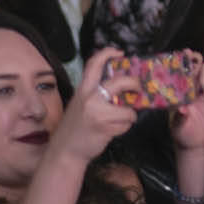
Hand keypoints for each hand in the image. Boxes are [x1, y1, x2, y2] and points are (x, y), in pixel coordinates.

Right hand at [50, 47, 137, 162]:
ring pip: (127, 109)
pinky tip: (114, 131)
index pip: (94, 64)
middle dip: (134, 83)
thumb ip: (96, 94)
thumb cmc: (75, 128)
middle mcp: (89, 98)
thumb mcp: (80, 104)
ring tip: (121, 120)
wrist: (65, 150)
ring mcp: (98, 112)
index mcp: (82, 89)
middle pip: (120, 82)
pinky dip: (124, 127)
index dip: (108, 53)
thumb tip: (120, 88)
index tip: (120, 52)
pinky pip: (125, 124)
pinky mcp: (105, 127)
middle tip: (138, 87)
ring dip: (129, 116)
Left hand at [170, 56, 203, 152]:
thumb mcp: (177, 125)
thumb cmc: (183, 133)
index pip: (182, 69)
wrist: (197, 145)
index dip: (185, 59)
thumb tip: (183, 109)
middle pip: (198, 65)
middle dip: (198, 63)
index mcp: (180, 89)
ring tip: (203, 89)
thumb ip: (180, 116)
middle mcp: (193, 86)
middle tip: (195, 68)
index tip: (186, 52)